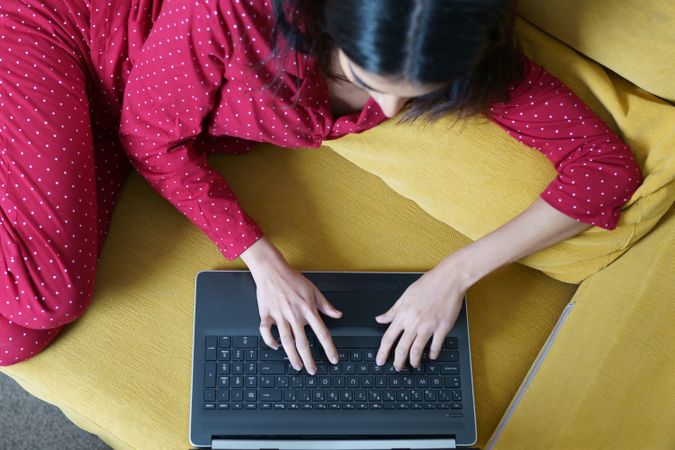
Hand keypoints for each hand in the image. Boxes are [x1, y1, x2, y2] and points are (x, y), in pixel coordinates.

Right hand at [241, 238, 341, 374]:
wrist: (271, 269)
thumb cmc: (292, 278)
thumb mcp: (314, 290)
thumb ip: (326, 305)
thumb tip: (338, 315)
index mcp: (308, 309)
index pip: (322, 333)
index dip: (329, 348)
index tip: (333, 359)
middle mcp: (294, 315)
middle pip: (303, 343)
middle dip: (309, 360)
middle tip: (312, 371)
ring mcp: (279, 316)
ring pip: (286, 341)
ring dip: (292, 357)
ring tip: (297, 366)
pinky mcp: (266, 314)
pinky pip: (266, 332)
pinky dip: (270, 341)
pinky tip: (276, 347)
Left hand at [374, 265, 466, 370]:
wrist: (448, 279)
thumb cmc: (428, 284)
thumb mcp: (405, 296)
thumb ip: (392, 310)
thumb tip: (380, 319)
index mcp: (403, 315)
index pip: (388, 338)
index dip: (382, 352)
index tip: (380, 360)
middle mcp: (414, 323)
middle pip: (401, 349)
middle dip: (398, 362)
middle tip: (397, 368)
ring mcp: (428, 326)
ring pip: (417, 350)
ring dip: (414, 361)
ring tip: (413, 365)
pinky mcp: (442, 328)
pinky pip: (436, 346)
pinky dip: (433, 353)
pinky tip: (432, 356)